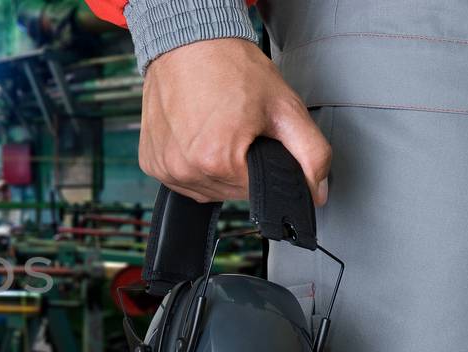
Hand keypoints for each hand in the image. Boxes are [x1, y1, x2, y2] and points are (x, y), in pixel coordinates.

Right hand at [139, 38, 330, 203]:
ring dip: (217, 168)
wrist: (189, 44)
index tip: (258, 136)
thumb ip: (312, 154)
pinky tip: (197, 135)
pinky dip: (193, 164)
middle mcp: (184, 169)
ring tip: (217, 130)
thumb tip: (317, 192)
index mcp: (217, 160)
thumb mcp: (285, 108)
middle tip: (239, 128)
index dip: (265, 165)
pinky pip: (182, 180)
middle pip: (231, 192)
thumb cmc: (232, 69)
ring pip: (207, 189)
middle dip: (241, 166)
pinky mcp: (151, 163)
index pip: (257, 191)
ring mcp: (164, 168)